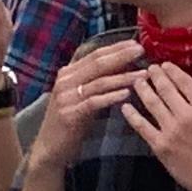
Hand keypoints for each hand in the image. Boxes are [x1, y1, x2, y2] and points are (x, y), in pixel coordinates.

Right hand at [38, 32, 146, 162]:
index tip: (136, 43)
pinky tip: (127, 94)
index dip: (116, 48)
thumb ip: (97, 80)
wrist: (49, 147)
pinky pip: (94, 102)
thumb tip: (123, 65)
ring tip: (142, 74)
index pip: (94, 55)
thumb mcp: (82, 95)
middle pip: (97, 64)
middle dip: (121, 56)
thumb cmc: (71, 120)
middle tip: (141, 50)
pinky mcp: (70, 114)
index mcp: (68, 73)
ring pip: (99, 82)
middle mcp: (65, 81)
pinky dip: (111, 97)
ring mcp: (66, 97)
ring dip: (123, 77)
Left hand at [122, 59, 191, 190]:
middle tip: (148, 69)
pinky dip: (132, 115)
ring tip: (137, 81)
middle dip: (154, 75)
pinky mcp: (161, 146)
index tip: (164, 64)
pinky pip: (142, 127)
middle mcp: (186, 114)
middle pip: (165, 88)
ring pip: (151, 103)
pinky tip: (126, 107)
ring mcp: (171, 130)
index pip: (183, 81)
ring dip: (142, 89)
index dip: (171, 70)